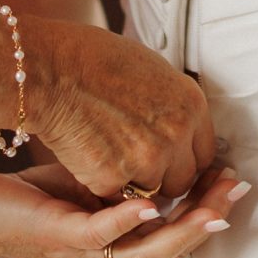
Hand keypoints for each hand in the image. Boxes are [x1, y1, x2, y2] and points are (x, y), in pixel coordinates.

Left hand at [0, 159, 249, 257]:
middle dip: (208, 218)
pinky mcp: (62, 238)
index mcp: (119, 247)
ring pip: (147, 253)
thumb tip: (163, 144)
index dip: (207, 210)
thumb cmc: (34, 196)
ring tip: (211, 204)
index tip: (232, 179)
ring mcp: (86, 255)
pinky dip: (128, 221)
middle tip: (236, 189)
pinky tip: (150, 205)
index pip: (176, 235)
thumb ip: (126, 177)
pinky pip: (101, 237)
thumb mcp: (91, 184)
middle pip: (173, 249)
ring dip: (183, 228)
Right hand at [25, 18, 215, 200]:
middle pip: (184, 180)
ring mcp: (147, 159)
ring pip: (153, 194)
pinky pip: (117, 197)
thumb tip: (180, 124)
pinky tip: (89, 156)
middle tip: (136, 162)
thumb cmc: (93, 60)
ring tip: (108, 153)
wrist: (52, 69)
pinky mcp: (114, 178)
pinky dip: (103, 183)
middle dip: (163, 177)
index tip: (170, 162)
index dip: (184, 159)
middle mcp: (176, 134)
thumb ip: (173, 105)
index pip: (205, 154)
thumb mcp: (152, 71)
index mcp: (191, 105)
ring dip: (134, 183)